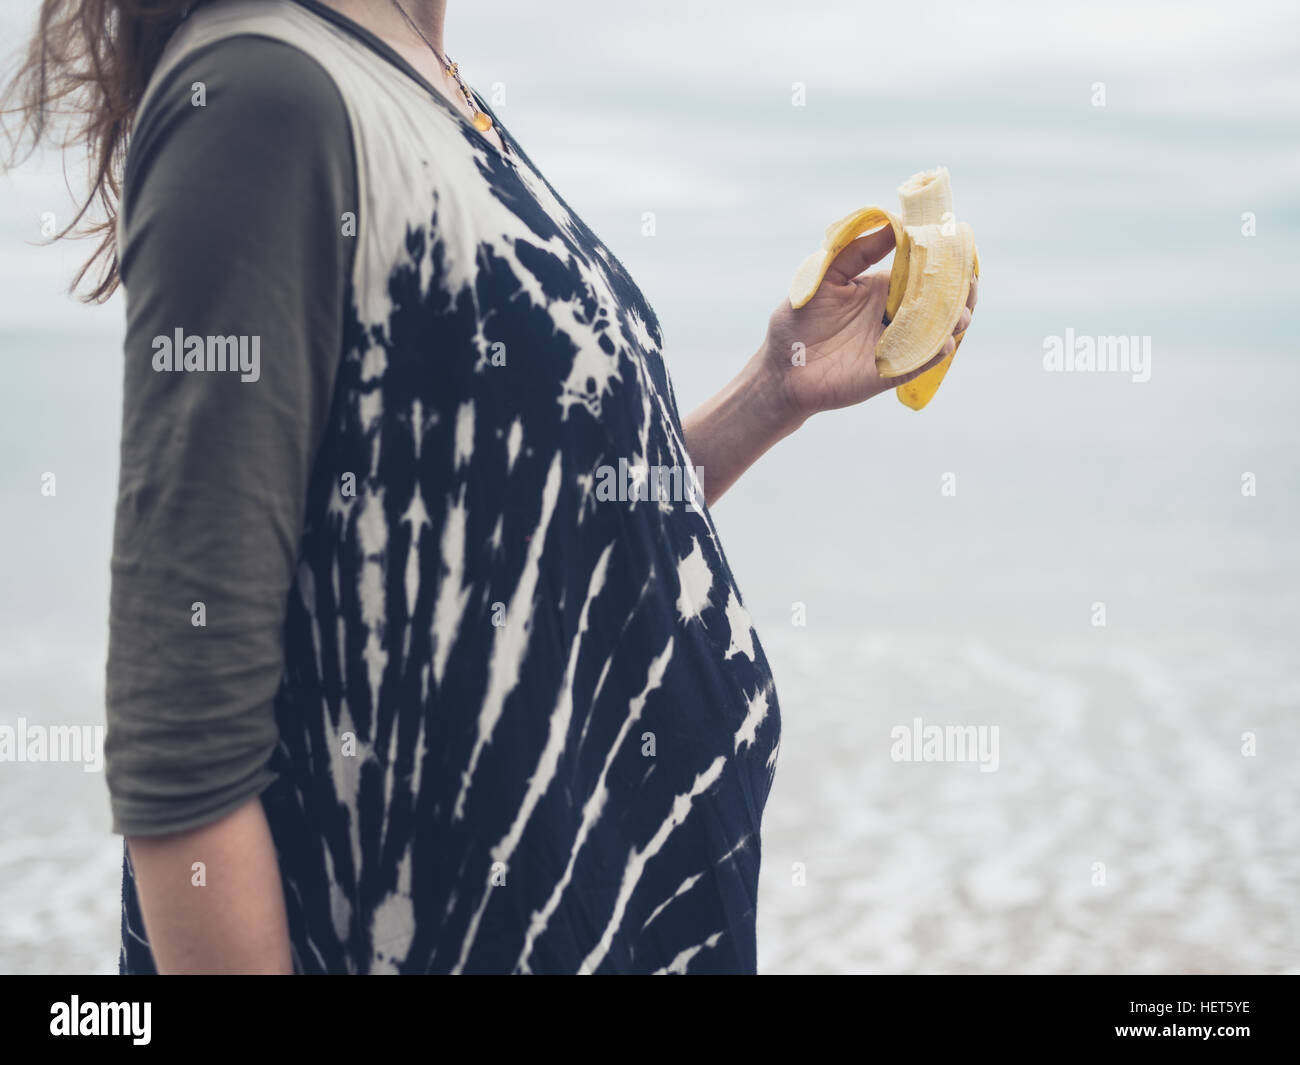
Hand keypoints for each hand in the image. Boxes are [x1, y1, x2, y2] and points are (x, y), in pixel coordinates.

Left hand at [762, 225, 977, 420]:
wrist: (781, 370)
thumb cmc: (797, 321)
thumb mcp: (825, 276)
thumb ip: (857, 251)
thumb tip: (893, 224)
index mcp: (883, 289)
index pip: (922, 272)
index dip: (943, 261)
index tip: (959, 245)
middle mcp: (894, 316)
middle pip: (939, 301)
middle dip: (960, 291)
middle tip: (970, 281)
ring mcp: (895, 344)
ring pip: (937, 331)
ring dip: (954, 321)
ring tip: (961, 313)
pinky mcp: (890, 372)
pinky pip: (919, 361)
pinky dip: (934, 352)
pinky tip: (945, 342)